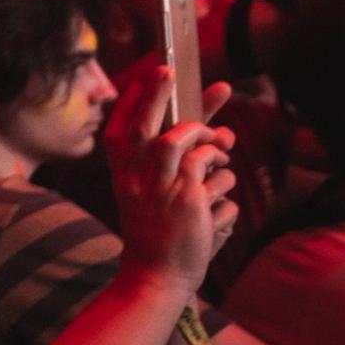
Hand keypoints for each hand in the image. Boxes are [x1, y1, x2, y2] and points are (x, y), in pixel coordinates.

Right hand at [105, 67, 237, 290]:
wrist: (156, 275)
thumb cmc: (157, 234)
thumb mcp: (154, 196)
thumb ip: (180, 164)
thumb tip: (220, 134)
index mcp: (123, 176)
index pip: (119, 130)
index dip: (133, 102)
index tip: (149, 77)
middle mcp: (136, 179)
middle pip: (145, 126)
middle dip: (157, 95)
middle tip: (167, 69)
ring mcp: (160, 188)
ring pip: (182, 140)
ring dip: (209, 137)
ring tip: (223, 146)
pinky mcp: (187, 200)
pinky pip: (214, 170)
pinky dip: (225, 175)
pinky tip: (222, 190)